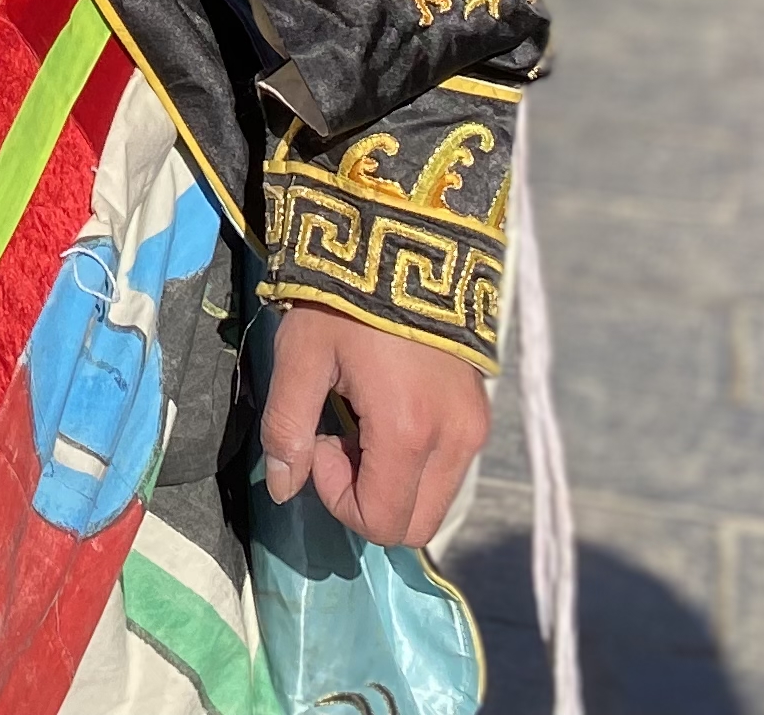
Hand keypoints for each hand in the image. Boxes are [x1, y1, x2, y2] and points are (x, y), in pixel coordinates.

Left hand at [259, 301, 492, 546]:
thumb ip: (287, 429)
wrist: (405, 239)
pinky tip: (387, 411)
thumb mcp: (300, 356)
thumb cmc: (343, 297)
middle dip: (368, 499)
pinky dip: (414, 462)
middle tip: (338, 438)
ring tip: (361, 421)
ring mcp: (475, 427)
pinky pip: (448, 469)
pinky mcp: (480, 412)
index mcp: (408, 432)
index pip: (381, 521)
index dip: (339, 499)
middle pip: (415, 524)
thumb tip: (283, 489)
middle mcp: (455, 440)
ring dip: (391, 481)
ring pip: (434, 500)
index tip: (321, 441)